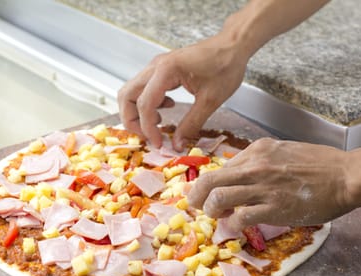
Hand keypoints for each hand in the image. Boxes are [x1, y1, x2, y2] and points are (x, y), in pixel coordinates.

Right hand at [118, 33, 248, 150]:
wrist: (233, 46)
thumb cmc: (225, 66)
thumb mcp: (211, 100)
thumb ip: (191, 124)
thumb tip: (177, 145)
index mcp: (166, 71)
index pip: (145, 104)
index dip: (148, 128)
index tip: (158, 143)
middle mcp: (156, 66)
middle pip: (127, 96)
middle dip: (132, 120)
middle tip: (149, 136)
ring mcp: (156, 66)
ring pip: (132, 92)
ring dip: (138, 112)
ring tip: (159, 123)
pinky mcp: (161, 69)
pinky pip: (144, 88)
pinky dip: (148, 103)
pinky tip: (168, 107)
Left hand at [187, 138, 355, 230]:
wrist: (347, 176)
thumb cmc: (319, 164)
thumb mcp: (282, 152)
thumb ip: (259, 162)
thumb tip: (238, 176)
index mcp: (257, 150)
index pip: (220, 167)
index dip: (207, 183)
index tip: (203, 193)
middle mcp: (255, 166)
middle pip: (209, 180)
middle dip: (195, 196)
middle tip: (194, 206)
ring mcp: (263, 187)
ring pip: (219, 198)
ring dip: (211, 211)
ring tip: (216, 216)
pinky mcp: (274, 208)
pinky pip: (241, 218)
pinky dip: (232, 225)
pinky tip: (236, 226)